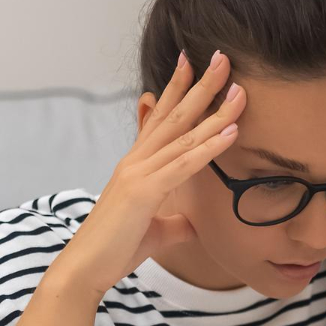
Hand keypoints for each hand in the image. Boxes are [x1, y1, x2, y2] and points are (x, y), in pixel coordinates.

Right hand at [50, 50, 246, 297]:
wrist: (86, 268)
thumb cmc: (116, 249)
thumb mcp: (155, 231)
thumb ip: (175, 222)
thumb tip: (193, 222)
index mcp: (136, 165)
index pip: (160, 119)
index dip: (177, 90)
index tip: (192, 64)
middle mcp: (136, 161)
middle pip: (174, 115)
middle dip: (200, 85)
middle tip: (221, 57)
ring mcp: (138, 173)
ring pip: (183, 134)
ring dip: (214, 110)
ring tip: (239, 88)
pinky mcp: (144, 192)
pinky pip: (184, 164)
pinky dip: (210, 147)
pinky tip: (231, 132)